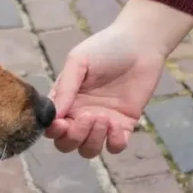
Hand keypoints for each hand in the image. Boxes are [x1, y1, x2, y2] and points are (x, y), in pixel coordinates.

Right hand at [45, 26, 164, 158]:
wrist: (140, 43)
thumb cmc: (106, 47)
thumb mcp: (79, 60)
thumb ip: (65, 87)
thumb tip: (53, 117)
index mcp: (67, 100)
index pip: (52, 127)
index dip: (54, 131)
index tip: (62, 123)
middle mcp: (82, 114)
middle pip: (68, 144)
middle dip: (74, 137)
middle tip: (88, 116)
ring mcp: (103, 121)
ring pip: (89, 150)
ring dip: (93, 140)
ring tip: (103, 117)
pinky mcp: (125, 124)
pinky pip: (115, 147)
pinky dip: (114, 142)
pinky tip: (117, 124)